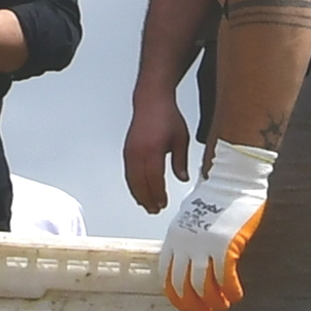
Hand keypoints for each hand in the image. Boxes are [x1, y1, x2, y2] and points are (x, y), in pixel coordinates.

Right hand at [124, 87, 195, 214]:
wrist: (151, 100)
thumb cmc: (167, 116)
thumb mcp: (181, 139)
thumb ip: (181, 161)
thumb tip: (183, 178)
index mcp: (153, 150)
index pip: (154, 179)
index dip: (158, 194)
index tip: (163, 204)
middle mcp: (139, 152)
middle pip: (141, 183)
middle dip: (147, 198)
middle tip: (154, 210)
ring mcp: (130, 151)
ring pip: (132, 179)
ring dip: (138, 194)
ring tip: (146, 204)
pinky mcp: (127, 149)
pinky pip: (128, 172)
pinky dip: (132, 184)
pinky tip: (137, 190)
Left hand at [160, 141, 273, 310]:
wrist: (231, 179)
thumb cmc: (213, 196)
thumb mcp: (189, 217)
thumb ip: (186, 238)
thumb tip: (190, 258)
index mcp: (174, 238)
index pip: (167, 276)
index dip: (176, 295)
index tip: (186, 304)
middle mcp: (184, 245)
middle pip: (182, 286)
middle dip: (194, 304)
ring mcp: (203, 246)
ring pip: (203, 287)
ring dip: (213, 301)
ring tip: (223, 306)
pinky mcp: (224, 246)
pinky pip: (225, 278)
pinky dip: (231, 291)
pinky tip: (236, 296)